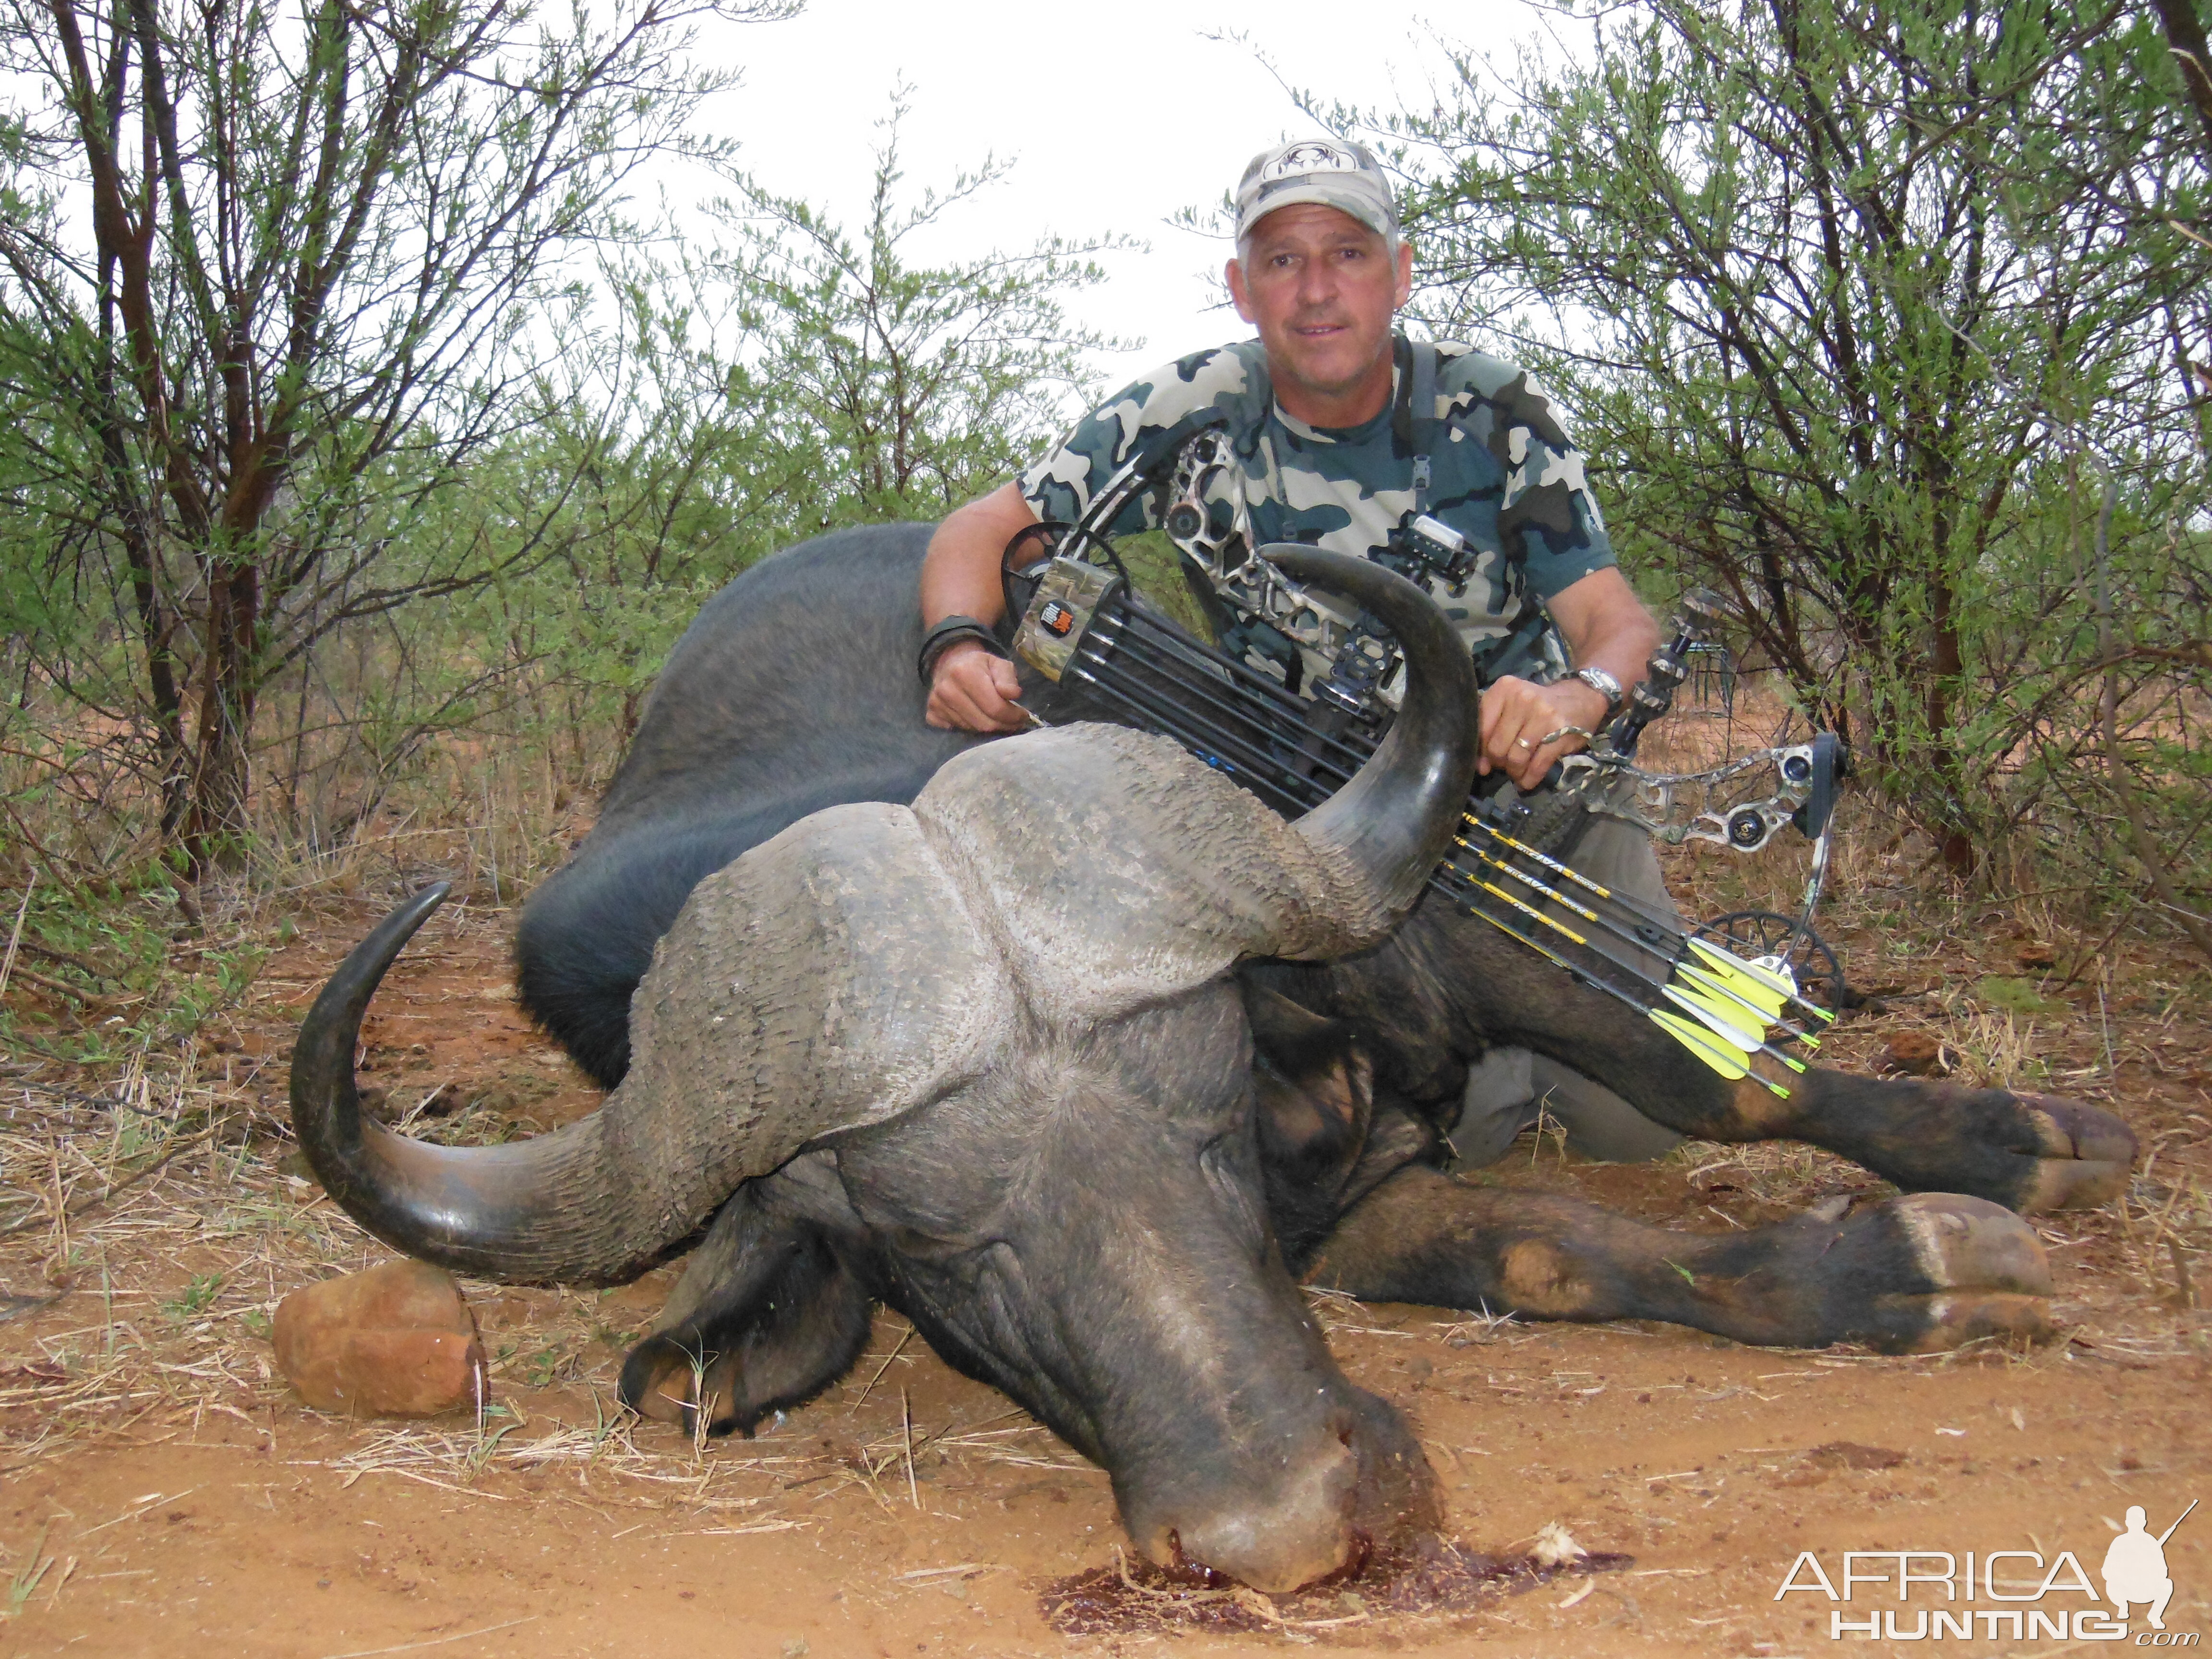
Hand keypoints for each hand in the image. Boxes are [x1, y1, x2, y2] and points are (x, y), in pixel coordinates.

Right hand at [926, 641, 1029, 732]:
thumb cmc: (980, 665)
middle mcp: (947, 689)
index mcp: (965, 673)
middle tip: (1014, 721)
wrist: (951, 663)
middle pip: (984, 723)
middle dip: (1004, 725)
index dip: (1013, 716)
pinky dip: (971, 727)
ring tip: (996, 717)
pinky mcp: (931, 714)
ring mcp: (937, 703)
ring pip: (972, 729)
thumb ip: (1008, 679)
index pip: (995, 708)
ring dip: (988, 727)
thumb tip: (1013, 695)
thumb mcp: (999, 664)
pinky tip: (976, 717)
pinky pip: (957, 730)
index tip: (1023, 715)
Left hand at [1478, 673, 1609, 789]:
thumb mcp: (1511, 706)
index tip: (1485, 762)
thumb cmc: (1538, 705)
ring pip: (1516, 758)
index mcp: (1505, 688)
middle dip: (1499, 762)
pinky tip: (1527, 781)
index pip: (1481, 728)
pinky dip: (1530, 778)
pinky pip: (1537, 765)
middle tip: (1505, 765)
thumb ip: (1492, 730)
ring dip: (1515, 772)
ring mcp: (1543, 715)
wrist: (1581, 698)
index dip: (1481, 750)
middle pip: (1497, 746)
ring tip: (1517, 772)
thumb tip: (1481, 766)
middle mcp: (1522, 698)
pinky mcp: (1560, 733)